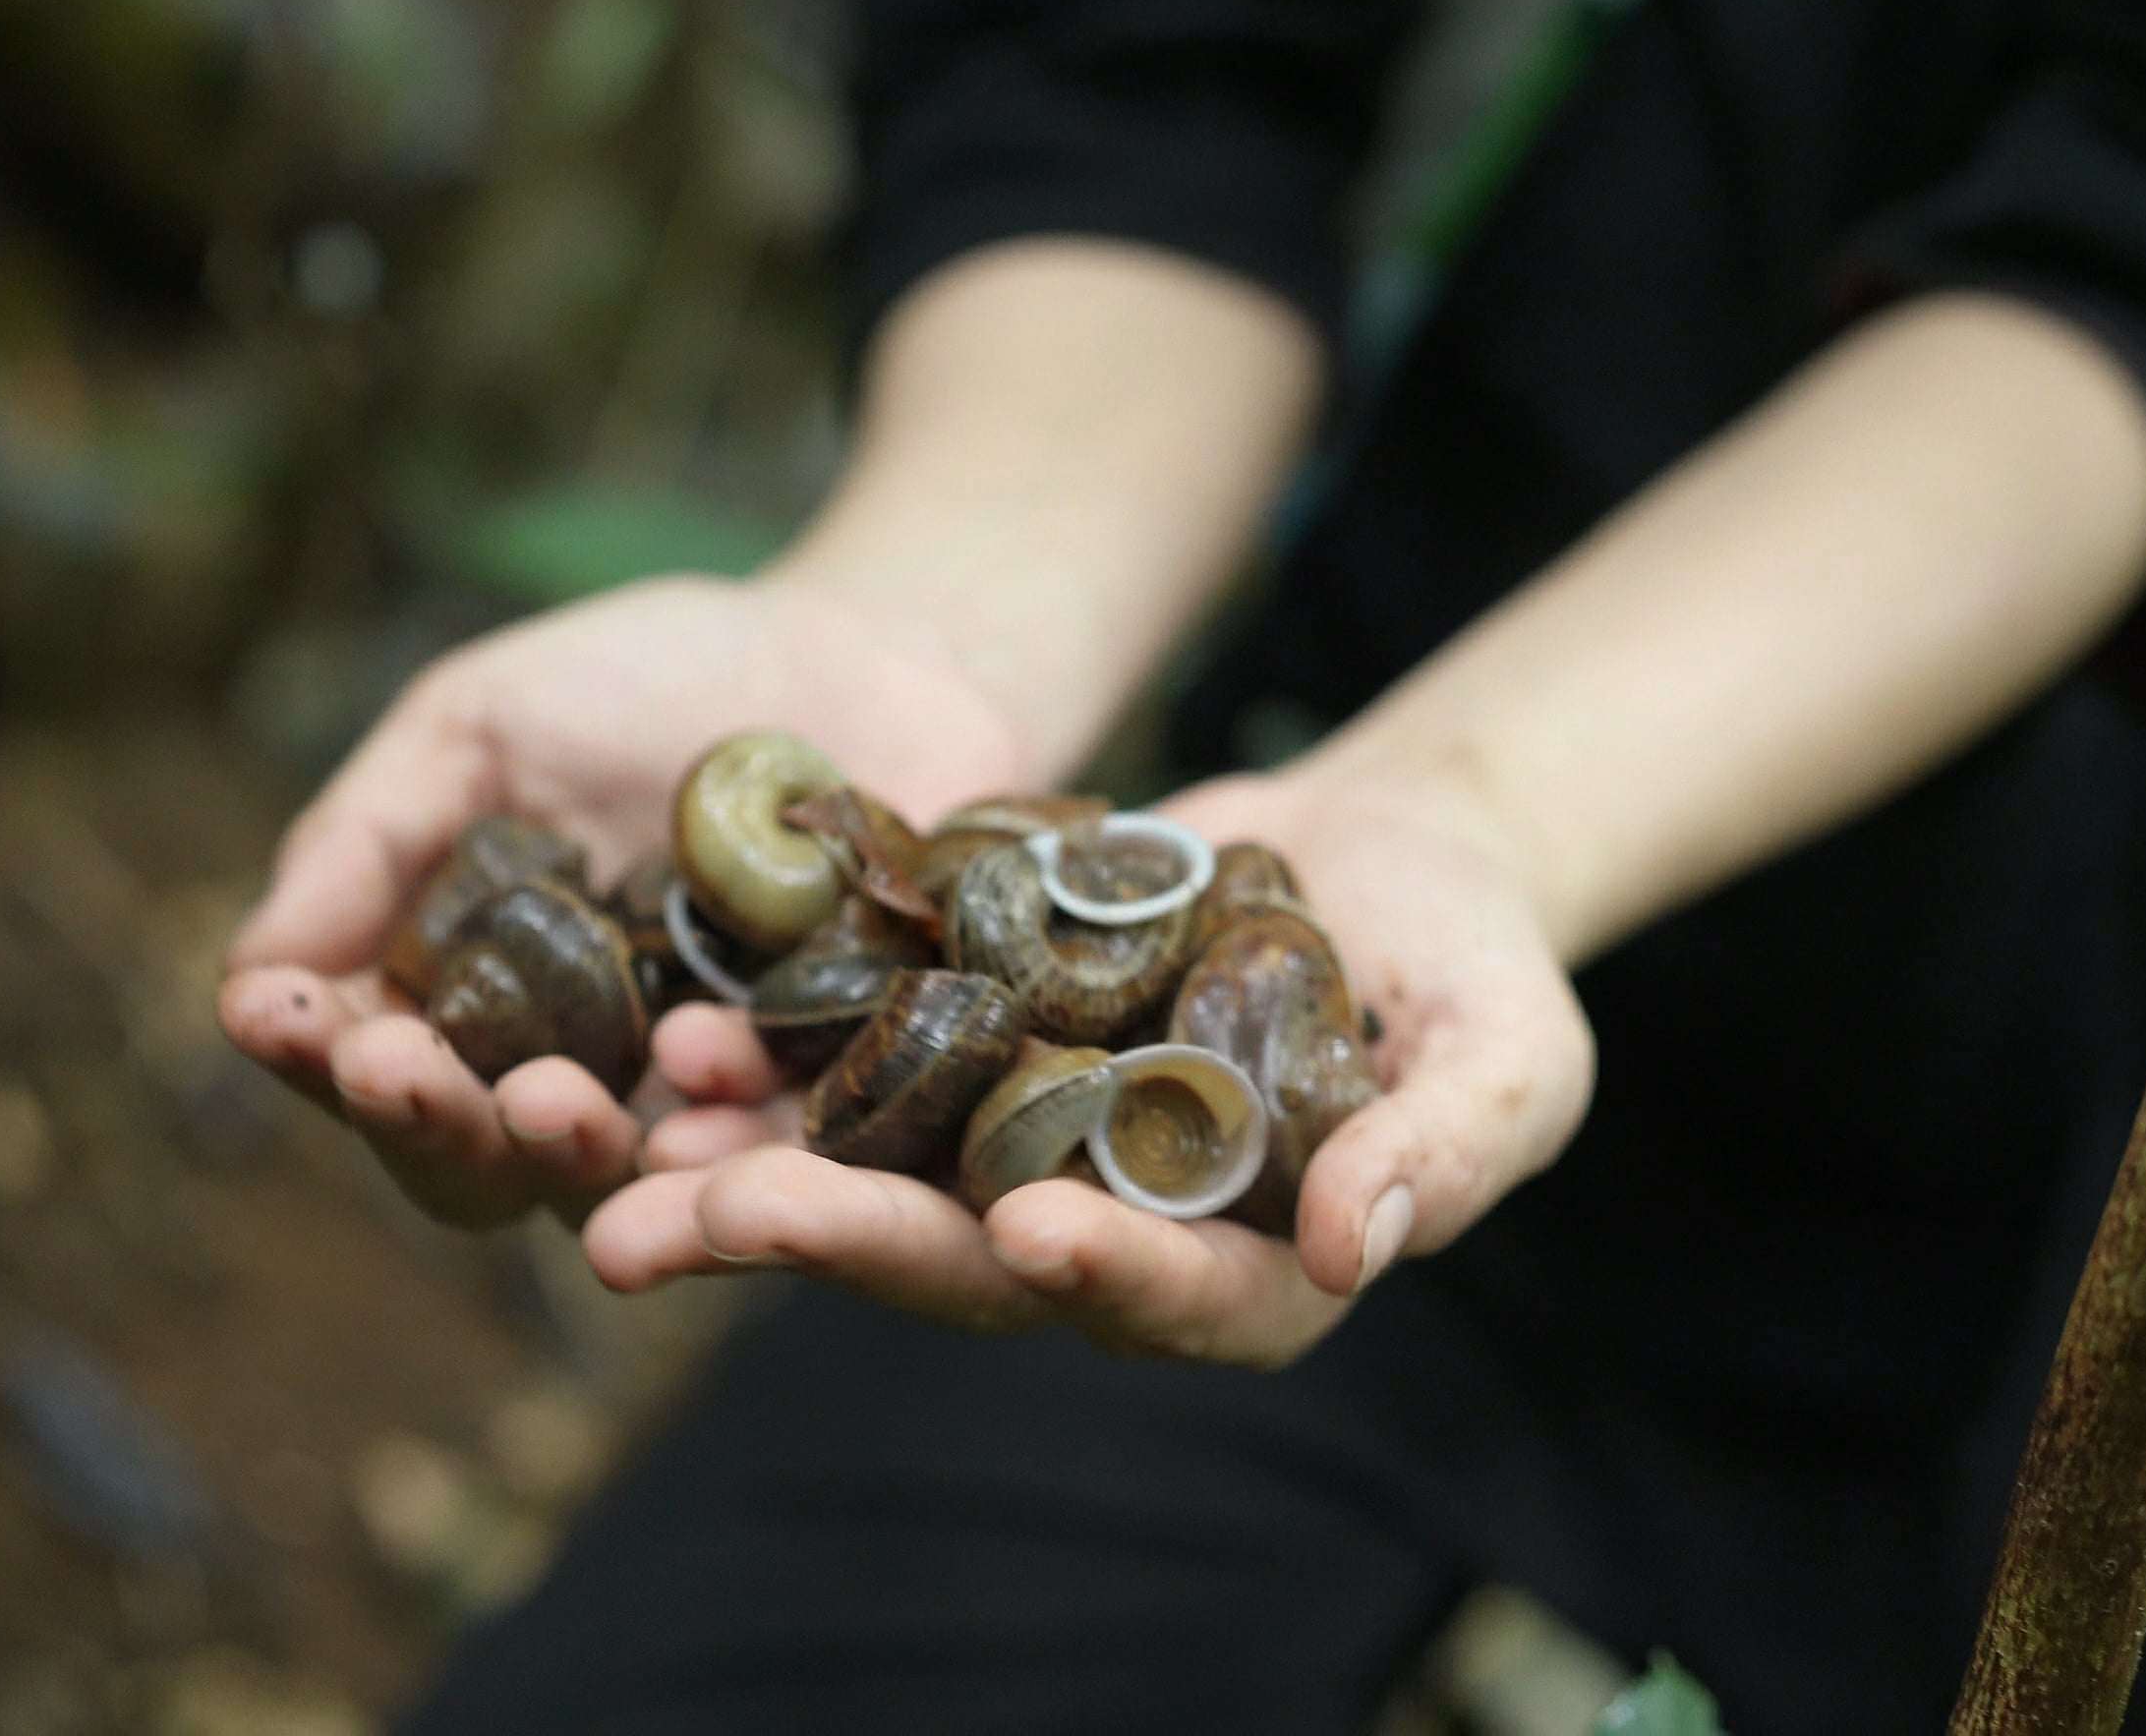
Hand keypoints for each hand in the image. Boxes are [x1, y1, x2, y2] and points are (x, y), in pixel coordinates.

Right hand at [218, 574, 1030, 1227]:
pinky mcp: (828, 1096)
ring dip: (561, 1151)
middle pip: (471, 1153)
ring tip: (544, 1100)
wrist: (876, 649)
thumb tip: (247, 977)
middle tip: (397, 1069)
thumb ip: (371, 839)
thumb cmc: (653, 681)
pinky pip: (772, 1148)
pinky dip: (728, 1139)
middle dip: (423, 1119)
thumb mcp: (483, 724)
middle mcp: (569, 1073)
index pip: (367, 1062)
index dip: (314, 1053)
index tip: (279, 1017)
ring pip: (610, 1176)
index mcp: (467, 1000)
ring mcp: (696, 1098)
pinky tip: (697, 1094)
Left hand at [580, 752, 1598, 1365]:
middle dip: (845, 1244)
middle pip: (973, 1261)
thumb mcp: (1510, 1050)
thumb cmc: (1479, 960)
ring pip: (876, 1184)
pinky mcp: (968, 1057)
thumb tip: (1360, 1247)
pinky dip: (764, 1070)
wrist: (1388, 845)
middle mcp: (1116, 1237)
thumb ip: (1448, 1150)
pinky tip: (675, 1040)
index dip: (1099, 1274)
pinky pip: (853, 1075)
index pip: (1170, 1300)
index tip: (1027, 1231)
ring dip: (753, 1179)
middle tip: (727, 1221)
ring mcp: (1027, 1151)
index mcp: (1252, 1274)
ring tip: (635, 1156)